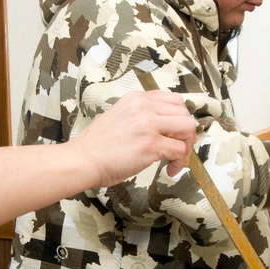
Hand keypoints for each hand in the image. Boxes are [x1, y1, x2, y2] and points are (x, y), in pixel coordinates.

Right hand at [75, 90, 197, 185]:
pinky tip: (169, 170)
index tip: (174, 133)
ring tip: (176, 159)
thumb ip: (140, 116)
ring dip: (187, 146)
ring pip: (188, 128)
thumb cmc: (96, 146)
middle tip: (178, 148)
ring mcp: (148, 125)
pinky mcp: (151, 145)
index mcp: (136, 98)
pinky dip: (179, 162)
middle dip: (186, 133)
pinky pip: (180, 150)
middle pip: (184, 112)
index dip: (179, 118)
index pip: (174, 100)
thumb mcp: (119, 117)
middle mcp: (144, 107)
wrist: (82, 160)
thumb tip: (164, 128)